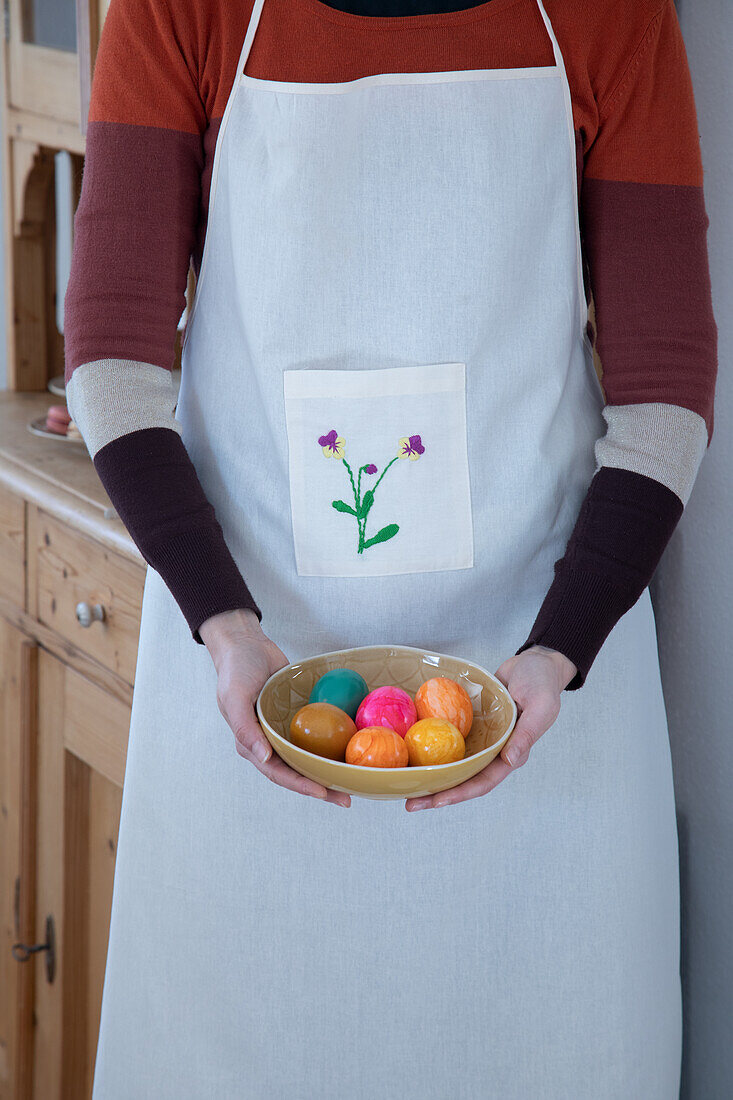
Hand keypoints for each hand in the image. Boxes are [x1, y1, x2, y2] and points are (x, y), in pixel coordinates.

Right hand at [200, 608, 350, 807]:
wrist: (246, 644)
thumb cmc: (236, 671)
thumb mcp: (234, 698)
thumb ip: (246, 729)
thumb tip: (264, 758)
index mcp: (251, 745)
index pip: (277, 773)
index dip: (300, 785)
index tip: (322, 792)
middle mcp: (269, 744)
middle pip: (297, 773)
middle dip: (320, 788)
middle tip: (346, 800)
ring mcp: (284, 732)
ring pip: (308, 759)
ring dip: (327, 772)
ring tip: (351, 784)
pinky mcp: (297, 719)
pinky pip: (314, 736)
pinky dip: (329, 746)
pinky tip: (348, 751)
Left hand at [405, 645, 576, 811]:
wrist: (535, 663)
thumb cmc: (542, 684)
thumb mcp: (540, 707)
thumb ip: (526, 734)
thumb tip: (510, 761)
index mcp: (512, 754)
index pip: (483, 782)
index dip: (459, 793)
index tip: (436, 801)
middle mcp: (493, 752)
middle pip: (462, 779)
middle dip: (437, 793)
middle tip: (409, 804)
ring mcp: (481, 739)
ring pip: (454, 762)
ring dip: (432, 774)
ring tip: (405, 782)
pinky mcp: (471, 725)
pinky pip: (450, 738)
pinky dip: (434, 745)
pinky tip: (413, 748)